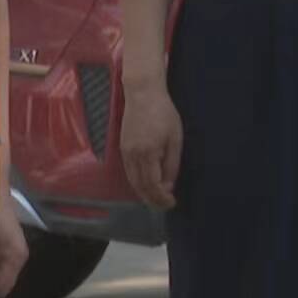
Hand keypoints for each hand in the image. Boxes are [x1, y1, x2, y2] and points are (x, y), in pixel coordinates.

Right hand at [121, 87, 182, 209]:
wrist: (142, 93)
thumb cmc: (163, 113)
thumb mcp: (175, 139)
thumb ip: (172, 164)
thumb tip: (168, 185)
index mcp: (148, 154)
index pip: (153, 186)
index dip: (162, 198)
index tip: (172, 202)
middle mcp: (133, 155)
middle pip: (140, 187)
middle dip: (152, 199)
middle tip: (165, 205)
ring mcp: (125, 151)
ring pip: (132, 180)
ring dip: (143, 193)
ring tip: (155, 198)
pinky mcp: (122, 146)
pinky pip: (128, 171)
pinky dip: (136, 182)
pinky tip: (145, 183)